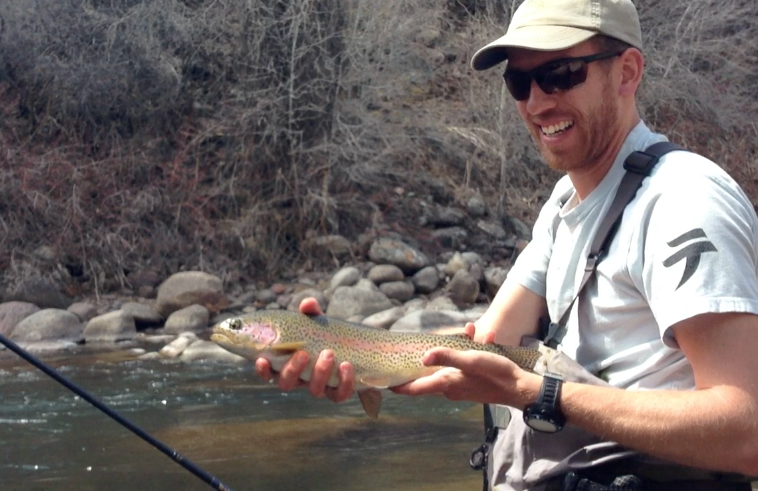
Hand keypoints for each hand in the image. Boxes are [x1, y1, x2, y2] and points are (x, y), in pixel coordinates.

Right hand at [254, 297, 354, 402]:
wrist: (356, 352)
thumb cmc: (326, 336)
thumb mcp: (317, 323)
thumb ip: (311, 313)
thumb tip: (308, 303)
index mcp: (289, 363)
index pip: (269, 371)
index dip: (263, 369)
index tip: (262, 359)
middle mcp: (302, 378)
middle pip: (287, 383)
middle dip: (293, 369)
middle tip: (303, 353)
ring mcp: (320, 387)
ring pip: (314, 390)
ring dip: (320, 372)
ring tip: (329, 353)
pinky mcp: (339, 392)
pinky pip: (339, 394)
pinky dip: (343, 381)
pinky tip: (346, 365)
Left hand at [390, 346, 539, 407]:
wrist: (520, 388)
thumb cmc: (495, 374)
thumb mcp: (470, 360)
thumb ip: (447, 357)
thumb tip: (423, 356)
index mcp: (445, 383)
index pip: (414, 388)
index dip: (398, 386)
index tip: (383, 381)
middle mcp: (450, 388)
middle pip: (428, 375)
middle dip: (425, 358)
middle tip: (415, 345)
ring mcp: (462, 386)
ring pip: (448, 365)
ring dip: (453, 348)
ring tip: (469, 331)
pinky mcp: (473, 382)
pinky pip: (464, 364)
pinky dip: (469, 351)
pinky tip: (483, 337)